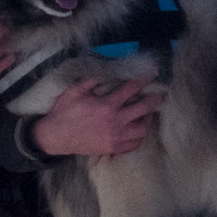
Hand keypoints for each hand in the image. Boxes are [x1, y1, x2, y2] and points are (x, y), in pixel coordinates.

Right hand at [32, 76, 163, 156]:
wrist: (55, 137)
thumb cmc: (64, 112)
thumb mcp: (75, 90)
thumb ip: (92, 79)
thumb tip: (105, 67)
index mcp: (107, 105)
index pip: (132, 89)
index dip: (144, 80)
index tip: (152, 74)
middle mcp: (115, 121)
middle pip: (144, 108)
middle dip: (155, 99)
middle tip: (161, 93)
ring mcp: (115, 137)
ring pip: (143, 129)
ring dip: (148, 119)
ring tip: (148, 113)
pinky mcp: (112, 148)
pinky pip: (134, 145)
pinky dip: (139, 137)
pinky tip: (138, 130)